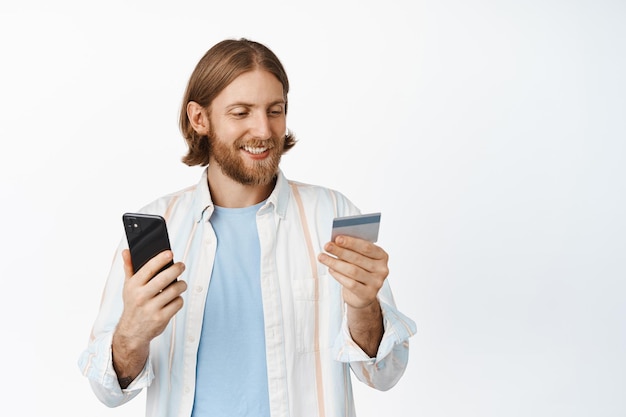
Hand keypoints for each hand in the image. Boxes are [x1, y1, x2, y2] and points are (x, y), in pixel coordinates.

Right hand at [112, 249, 186, 386]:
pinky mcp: (161, 318)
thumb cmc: (133, 304)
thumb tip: (126, 251)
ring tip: (181, 283)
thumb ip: (129, 268)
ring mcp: (152, 308)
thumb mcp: (128, 287)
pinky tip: (175, 298)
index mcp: (133, 286)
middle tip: (181, 265)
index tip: (170, 253)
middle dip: (177, 269)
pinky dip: (179, 299)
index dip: (160, 259)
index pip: (148, 269)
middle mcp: (141, 296)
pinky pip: (178, 303)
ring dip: (181, 285)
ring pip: (175, 290)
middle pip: (165, 278)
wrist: (132, 332)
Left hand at [317, 235, 388, 308]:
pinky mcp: (368, 294)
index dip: (351, 242)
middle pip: (358, 259)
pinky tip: (330, 269)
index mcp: (382, 256)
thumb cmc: (360, 271)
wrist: (362, 295)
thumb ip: (352, 250)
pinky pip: (350, 284)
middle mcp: (382, 269)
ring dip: (335, 263)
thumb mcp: (359, 258)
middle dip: (340, 251)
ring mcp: (376, 283)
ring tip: (322, 257)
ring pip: (352, 271)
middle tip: (327, 246)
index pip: (367, 247)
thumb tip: (336, 242)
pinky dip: (338, 275)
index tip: (337, 238)